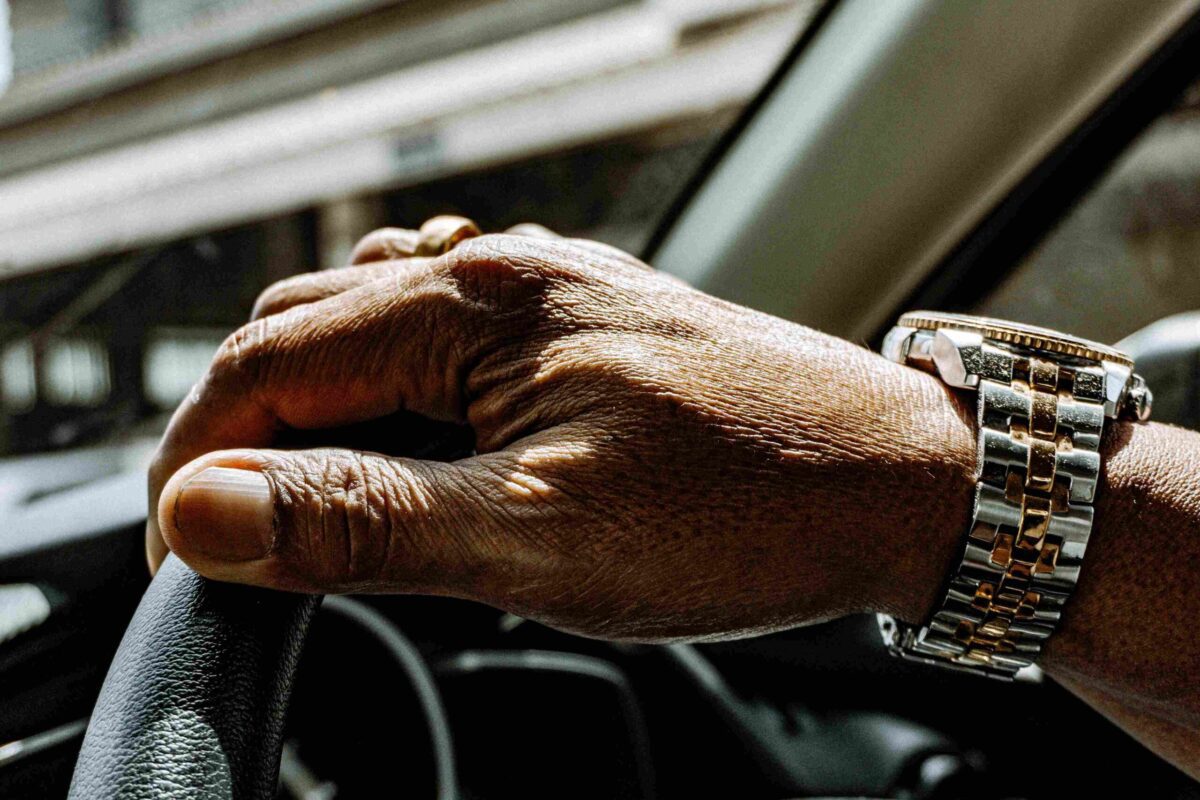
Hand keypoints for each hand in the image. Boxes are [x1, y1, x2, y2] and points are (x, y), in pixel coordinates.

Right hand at [148, 226, 974, 640]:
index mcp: (471, 306)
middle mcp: (500, 277)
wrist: (894, 481)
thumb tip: (207, 516)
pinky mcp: (578, 332)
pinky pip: (446, 347)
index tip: (184, 554)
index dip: (200, 463)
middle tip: (245, 542)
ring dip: (320, 415)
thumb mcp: (534, 537)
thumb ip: (363, 519)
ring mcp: (543, 298)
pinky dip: (398, 401)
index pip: (267, 368)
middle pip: (306, 340)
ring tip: (321, 506)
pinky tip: (420, 454)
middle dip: (250, 437)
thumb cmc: (740, 505)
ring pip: (372, 339)